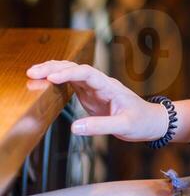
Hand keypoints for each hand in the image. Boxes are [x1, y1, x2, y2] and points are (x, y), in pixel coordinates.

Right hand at [25, 60, 168, 142]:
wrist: (150, 121)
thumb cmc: (141, 121)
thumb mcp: (124, 126)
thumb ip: (100, 126)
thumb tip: (74, 127)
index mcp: (110, 86)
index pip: (87, 74)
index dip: (69, 74)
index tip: (52, 78)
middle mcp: (100, 84)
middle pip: (76, 69)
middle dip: (54, 68)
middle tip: (33, 72)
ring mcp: (94, 89)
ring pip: (72, 73)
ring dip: (53, 71)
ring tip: (33, 73)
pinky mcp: (90, 96)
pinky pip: (72, 84)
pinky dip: (57, 81)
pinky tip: (45, 81)